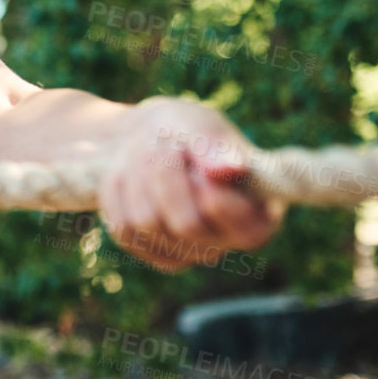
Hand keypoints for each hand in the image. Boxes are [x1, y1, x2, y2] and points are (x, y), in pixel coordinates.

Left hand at [96, 97, 283, 272]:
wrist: (148, 137)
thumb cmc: (186, 130)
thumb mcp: (201, 125)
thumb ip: (216, 146)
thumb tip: (232, 169)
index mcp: (259, 216)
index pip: (232, 219)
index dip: (201, 183)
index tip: (184, 145)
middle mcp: (227, 242)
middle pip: (186, 224)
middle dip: (164, 173)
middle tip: (161, 140)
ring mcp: (188, 253)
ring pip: (147, 225)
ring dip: (138, 178)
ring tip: (146, 151)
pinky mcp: (151, 253)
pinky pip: (123, 228)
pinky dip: (119, 193)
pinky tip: (129, 174)